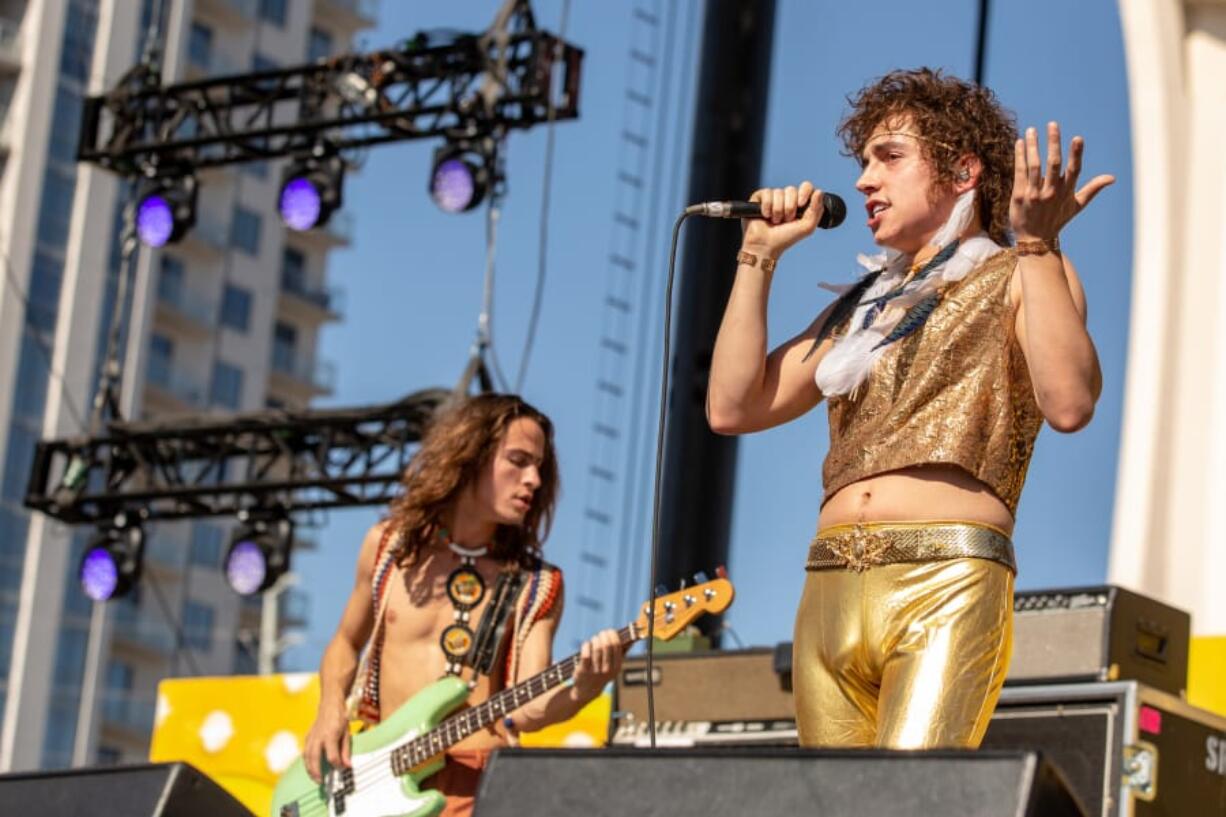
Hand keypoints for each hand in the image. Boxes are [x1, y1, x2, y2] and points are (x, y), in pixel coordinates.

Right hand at [303, 703, 350, 782]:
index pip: (332, 756)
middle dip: (316, 771)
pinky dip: (306, 761)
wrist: (330, 704)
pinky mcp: (308, 736)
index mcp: (330, 735)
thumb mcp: (347, 733)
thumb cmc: (339, 718)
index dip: (336, 764)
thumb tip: (347, 765)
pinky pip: (305, 751)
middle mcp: (318, 737)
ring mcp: (311, 736)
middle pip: (314, 758)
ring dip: (309, 769)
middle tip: (320, 782)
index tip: (340, 769)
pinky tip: (310, 767)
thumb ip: (346, 751)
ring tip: (314, 778)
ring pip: (307, 756)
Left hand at [571, 629, 624, 699]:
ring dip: (595, 639)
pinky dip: (586, 645)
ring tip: (594, 639)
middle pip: (607, 645)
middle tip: (601, 633)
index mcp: (617, 667)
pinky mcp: (583, 670)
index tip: (610, 631)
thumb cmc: (602, 671)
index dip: (613, 635)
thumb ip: (622, 653)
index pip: (617, 646)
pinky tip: (587, 644)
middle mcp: (607, 670)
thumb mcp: (613, 666)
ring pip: (596, 648)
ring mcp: (595, 671)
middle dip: (604, 635)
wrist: (587, 689)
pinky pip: (586, 653)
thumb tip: (631, 639)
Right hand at [741, 182, 824, 258]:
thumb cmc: (786, 238)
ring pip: (778, 192)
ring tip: (775, 221)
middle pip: (791, 190)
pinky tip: (765, 216)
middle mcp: (786, 198)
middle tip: (785, 220)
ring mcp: (773, 197)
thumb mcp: (807, 227)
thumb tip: (819, 191)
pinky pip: (767, 193)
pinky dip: (767, 207)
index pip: (806, 186)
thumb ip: (816, 210)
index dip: (804, 192)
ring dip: (778, 211)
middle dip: (789, 208)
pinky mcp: (759, 197)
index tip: (801, 205)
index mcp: (799, 202)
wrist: (766, 246)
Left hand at [1010, 122, 1113, 241]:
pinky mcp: (1019, 195)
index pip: (1074, 169)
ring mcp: (1034, 194)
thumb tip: (1112, 178)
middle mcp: (1051, 192)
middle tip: (1052, 124)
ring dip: (1033, 146)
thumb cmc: (1057, 220)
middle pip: (1053, 164)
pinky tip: (1019, 143)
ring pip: (1034, 166)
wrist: (1035, 239)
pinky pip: (1020, 172)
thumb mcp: (1077, 206)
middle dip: (1053, 143)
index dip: (1076, 154)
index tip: (1078, 138)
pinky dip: (1019, 157)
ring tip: (1031, 130)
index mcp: (1067, 192)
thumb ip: (1093, 189)